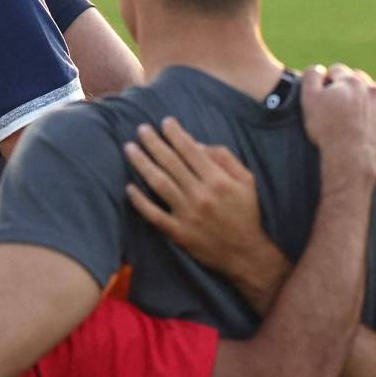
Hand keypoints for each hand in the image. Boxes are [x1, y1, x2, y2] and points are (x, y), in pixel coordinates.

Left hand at [123, 120, 285, 304]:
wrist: (246, 254)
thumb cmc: (246, 213)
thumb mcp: (246, 181)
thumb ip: (225, 159)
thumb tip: (197, 144)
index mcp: (218, 180)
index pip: (191, 150)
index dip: (175, 134)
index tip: (164, 122)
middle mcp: (201, 195)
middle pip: (171, 163)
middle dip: (154, 143)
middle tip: (140, 129)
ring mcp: (187, 214)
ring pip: (159, 183)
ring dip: (142, 164)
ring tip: (130, 149)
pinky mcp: (178, 233)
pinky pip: (154, 214)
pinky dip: (140, 201)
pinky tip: (129, 187)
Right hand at [297, 65, 375, 177]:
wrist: (350, 155)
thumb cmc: (327, 128)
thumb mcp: (309, 99)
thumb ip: (312, 77)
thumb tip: (320, 68)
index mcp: (347, 80)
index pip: (336, 70)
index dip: (328, 80)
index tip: (324, 93)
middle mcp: (368, 86)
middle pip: (357, 77)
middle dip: (348, 85)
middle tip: (340, 103)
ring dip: (370, 91)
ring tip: (361, 105)